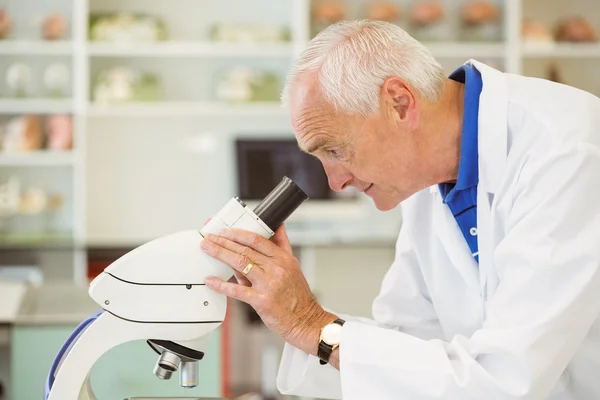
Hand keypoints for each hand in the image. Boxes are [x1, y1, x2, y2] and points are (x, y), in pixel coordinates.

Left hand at [200, 223, 336, 353]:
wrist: (306, 321)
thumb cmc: (298, 296)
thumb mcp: (292, 266)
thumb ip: (281, 246)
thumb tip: (273, 229)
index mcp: (283, 259)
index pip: (257, 239)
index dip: (238, 233)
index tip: (224, 231)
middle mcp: (277, 269)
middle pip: (245, 249)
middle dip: (224, 241)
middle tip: (209, 237)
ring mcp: (269, 285)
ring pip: (240, 263)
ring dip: (220, 254)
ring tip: (207, 249)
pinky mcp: (262, 301)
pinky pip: (238, 291)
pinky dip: (222, 285)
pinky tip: (211, 280)